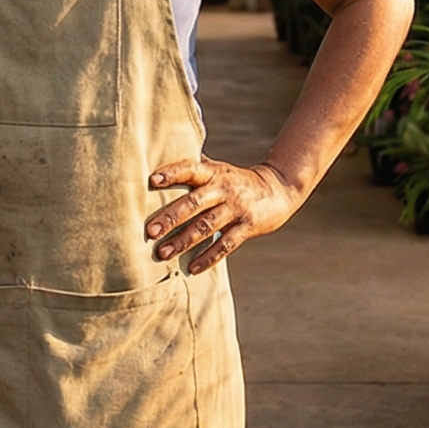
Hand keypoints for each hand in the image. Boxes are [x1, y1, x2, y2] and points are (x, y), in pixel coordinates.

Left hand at [144, 156, 302, 273]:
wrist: (278, 189)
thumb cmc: (237, 181)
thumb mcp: (219, 169)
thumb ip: (196, 169)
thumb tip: (162, 159)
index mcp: (213, 173)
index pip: (190, 169)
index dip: (172, 174)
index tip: (152, 181)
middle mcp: (223, 189)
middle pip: (194, 203)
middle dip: (171, 218)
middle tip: (151, 231)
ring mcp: (236, 209)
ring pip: (206, 227)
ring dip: (183, 241)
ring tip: (163, 253)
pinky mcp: (247, 227)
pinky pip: (226, 245)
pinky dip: (209, 257)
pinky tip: (192, 269)